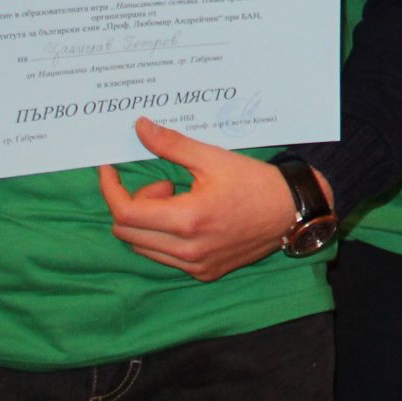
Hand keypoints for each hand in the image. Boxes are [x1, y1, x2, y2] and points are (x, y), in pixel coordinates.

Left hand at [96, 119, 316, 281]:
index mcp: (187, 220)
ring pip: (142, 247)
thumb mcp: (213, 158)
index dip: (110, 189)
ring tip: (179, 200)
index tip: (109, 169)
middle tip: (164, 184)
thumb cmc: (255, 182)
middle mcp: (187, 250)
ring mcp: (194, 266)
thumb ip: (172, 145)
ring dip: (147, 221)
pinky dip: (163, 236)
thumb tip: (140, 127)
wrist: (293, 212)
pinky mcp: (203, 273)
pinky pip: (164, 257)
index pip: (125, 212)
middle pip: (126, 232)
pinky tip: (189, 218)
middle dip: (133, 203)